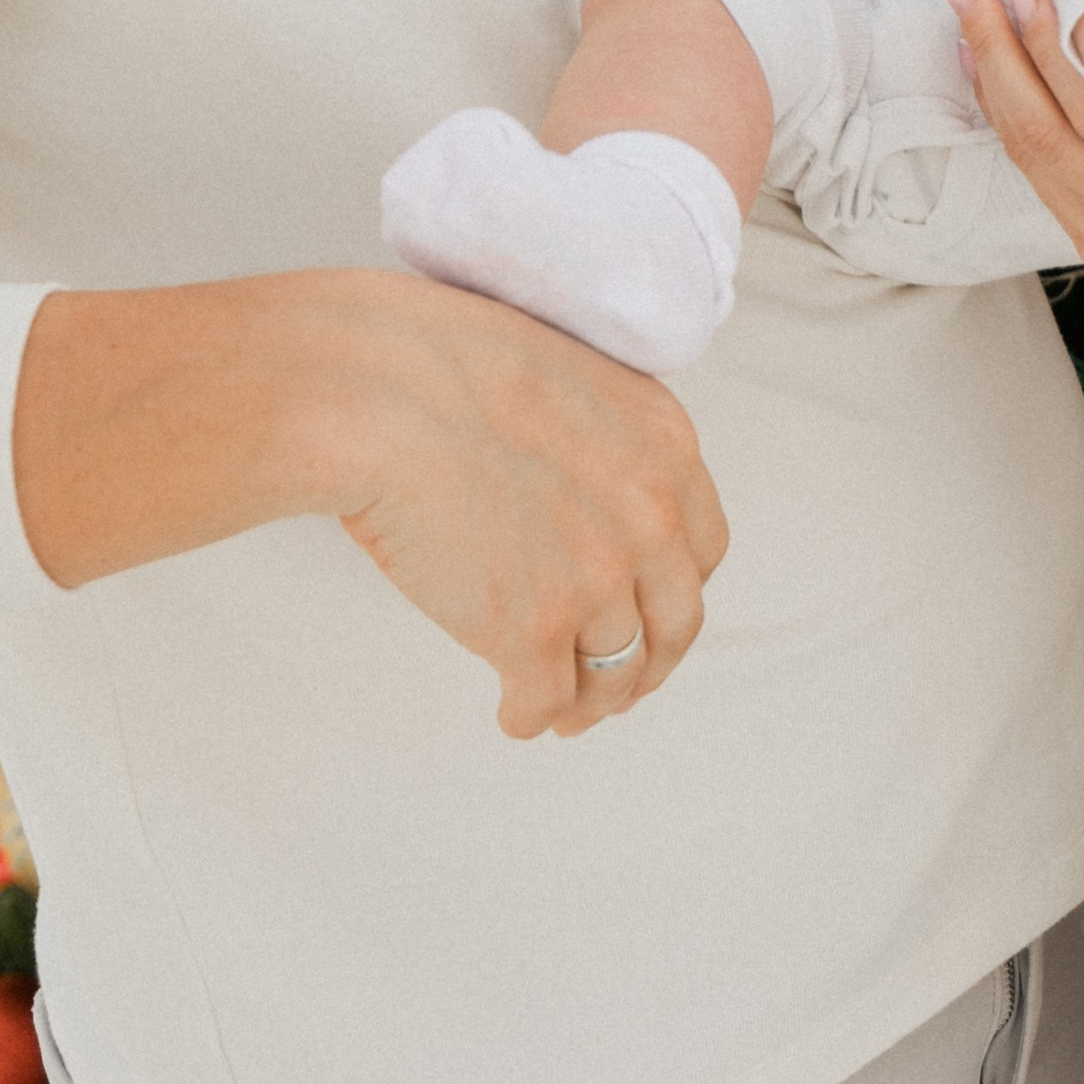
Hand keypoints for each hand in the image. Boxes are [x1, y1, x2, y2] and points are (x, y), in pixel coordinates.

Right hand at [14, 271, 727, 743]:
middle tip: (613, 680)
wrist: (378, 391)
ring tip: (562, 707)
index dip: (672, 588)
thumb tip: (589, 506)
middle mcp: (652, 518)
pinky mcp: (533, 633)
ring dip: (590, 701)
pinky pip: (546, 704)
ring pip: (617, 676)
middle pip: (675, 624)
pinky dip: (530, 717)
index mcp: (666, 446)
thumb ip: (602, 448)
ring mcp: (597, 580)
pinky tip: (512, 715)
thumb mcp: (568, 382)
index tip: (647, 608)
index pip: (704, 549)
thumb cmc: (444, 365)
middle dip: (646, 661)